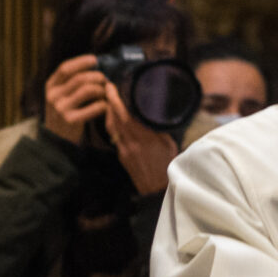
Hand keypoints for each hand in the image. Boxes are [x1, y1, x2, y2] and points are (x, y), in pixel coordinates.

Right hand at [41, 54, 108, 144]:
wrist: (57, 139)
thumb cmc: (65, 112)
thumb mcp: (61, 95)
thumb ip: (71, 82)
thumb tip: (95, 64)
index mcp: (50, 86)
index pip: (65, 68)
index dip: (81, 61)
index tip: (95, 59)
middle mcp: (53, 96)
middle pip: (80, 78)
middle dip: (97, 76)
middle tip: (106, 80)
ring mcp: (61, 108)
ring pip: (88, 90)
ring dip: (102, 89)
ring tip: (106, 93)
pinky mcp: (71, 120)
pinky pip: (94, 107)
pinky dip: (104, 104)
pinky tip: (106, 106)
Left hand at [103, 78, 180, 196]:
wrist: (157, 190)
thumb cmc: (168, 166)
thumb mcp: (169, 144)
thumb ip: (159, 129)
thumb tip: (153, 113)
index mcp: (144, 139)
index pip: (125, 115)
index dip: (116, 100)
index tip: (111, 87)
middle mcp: (131, 143)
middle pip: (114, 118)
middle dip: (109, 101)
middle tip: (108, 87)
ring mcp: (124, 149)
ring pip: (111, 126)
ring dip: (108, 111)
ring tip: (110, 99)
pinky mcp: (121, 155)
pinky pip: (114, 134)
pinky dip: (112, 123)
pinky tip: (114, 117)